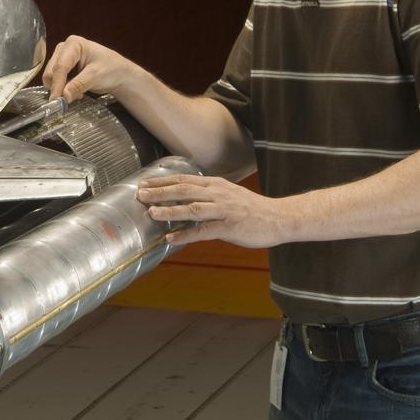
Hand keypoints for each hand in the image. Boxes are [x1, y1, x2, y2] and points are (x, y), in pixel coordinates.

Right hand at [42, 36, 134, 102]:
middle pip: (52, 71)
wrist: (119, 74)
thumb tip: (63, 96)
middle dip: (57, 87)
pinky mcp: (63, 67)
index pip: (60, 66)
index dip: (57, 84)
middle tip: (66, 101)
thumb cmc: (111, 69)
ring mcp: (62, 57)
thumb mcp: (95, 76)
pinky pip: (55, 80)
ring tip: (78, 92)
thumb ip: (78, 85)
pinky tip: (75, 90)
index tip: (56, 99)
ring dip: (60, 88)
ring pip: (51, 77)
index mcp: (73, 44)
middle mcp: (64, 48)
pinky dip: (62, 88)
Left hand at [136, 174, 292, 247]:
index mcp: (215, 185)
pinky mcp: (230, 227)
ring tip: (151, 213)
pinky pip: (204, 231)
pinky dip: (186, 235)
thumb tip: (183, 197)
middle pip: (184, 190)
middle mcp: (217, 194)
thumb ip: (207, 194)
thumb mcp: (227, 193)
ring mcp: (224, 210)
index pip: (184, 180)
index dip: (162, 181)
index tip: (143, 183)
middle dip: (160, 192)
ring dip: (170, 211)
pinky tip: (171, 239)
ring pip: (192, 209)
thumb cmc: (251, 208)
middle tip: (140, 194)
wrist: (278, 218)